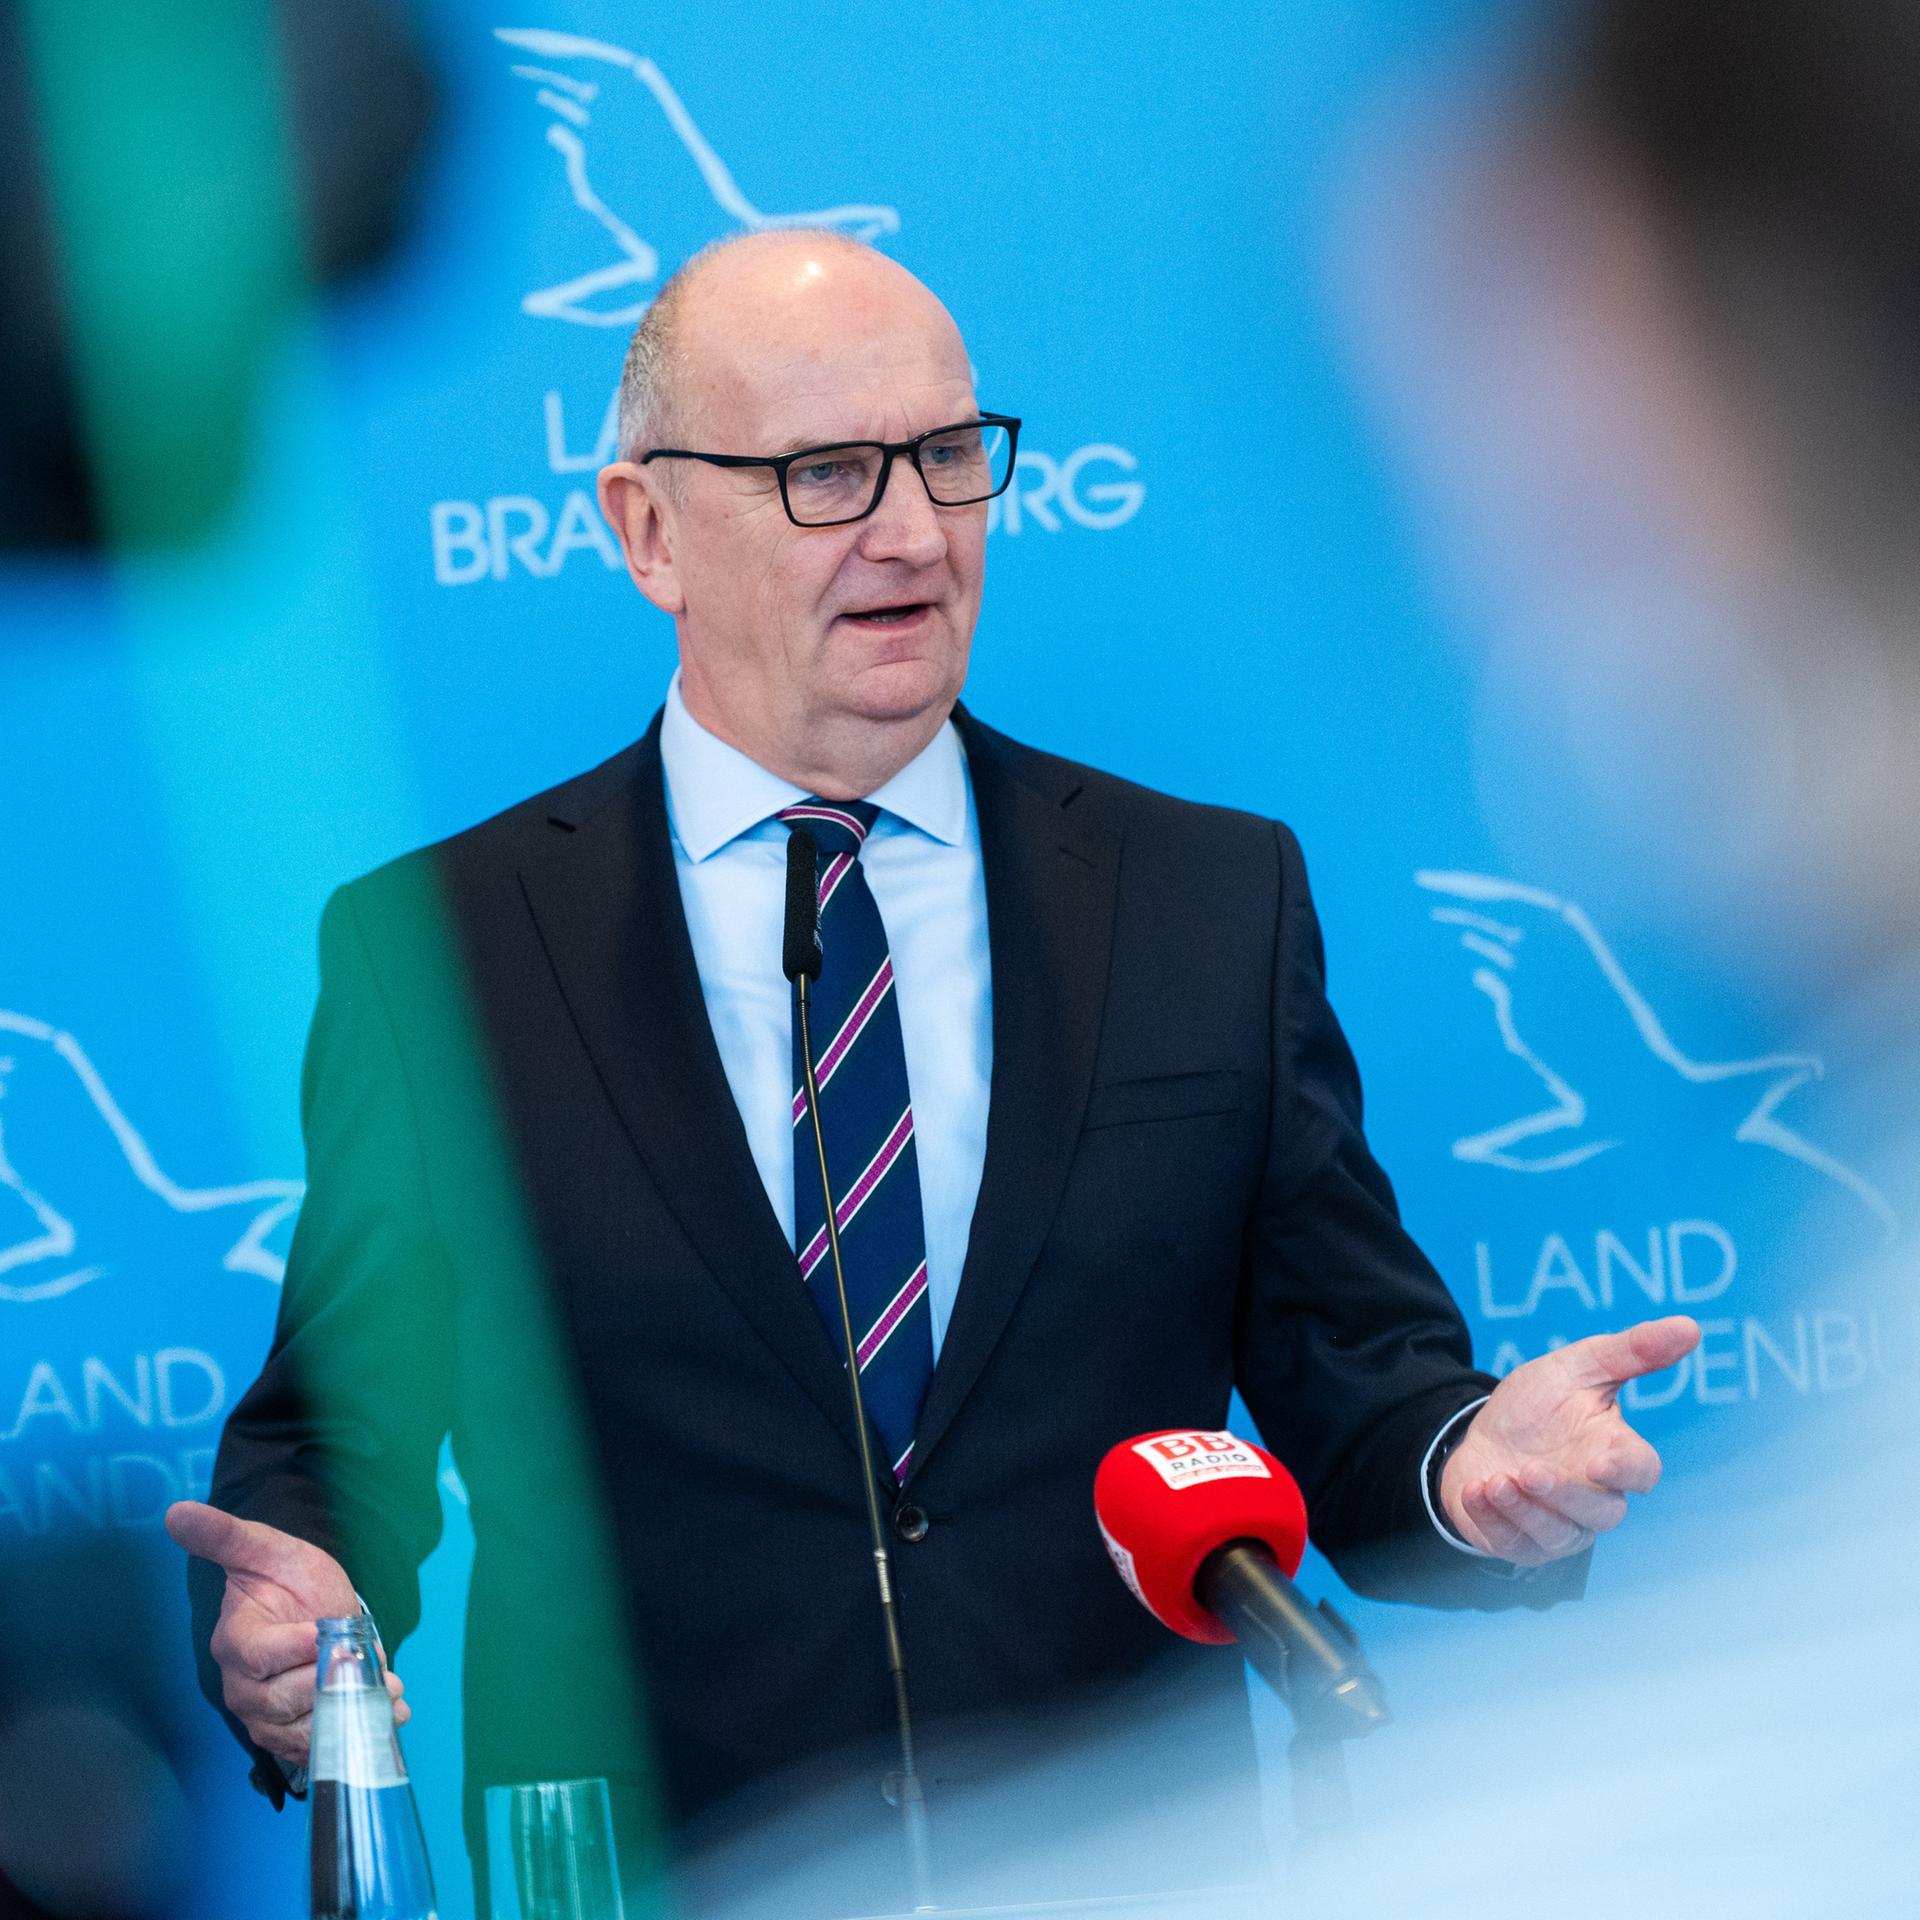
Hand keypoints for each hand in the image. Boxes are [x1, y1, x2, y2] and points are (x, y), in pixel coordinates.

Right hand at [165, 1501, 409, 1769]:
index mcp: (234, 1642)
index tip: (328, 1631)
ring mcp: (266, 1716)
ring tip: (388, 1685)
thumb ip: (224, 1535)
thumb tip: (175, 1512)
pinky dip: (355, 1731)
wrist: (310, 1603)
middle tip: (368, 1658)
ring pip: (303, 1728)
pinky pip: (317, 1745)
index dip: (295, 1648)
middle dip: (330, 1680)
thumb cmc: (286, 1575)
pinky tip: (390, 1712)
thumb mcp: (265, 1547)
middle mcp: (244, 1687)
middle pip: (283, 1700)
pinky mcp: (291, 1735)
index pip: (258, 1657)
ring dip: (349, 1709)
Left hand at [1439, 1315, 1701, 1566]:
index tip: (1599, 1461)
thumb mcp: (1576, 1367)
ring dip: (1525, 1510)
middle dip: (1565, 1495)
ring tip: (1496, 1481)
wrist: (1480, 1435)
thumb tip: (1691, 1326)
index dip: (1626, 1471)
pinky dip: (1493, 1521)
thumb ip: (1631, 1351)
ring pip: (1558, 1534)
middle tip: (1530, 1471)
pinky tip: (1476, 1492)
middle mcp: (1594, 1497)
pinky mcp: (1522, 1542)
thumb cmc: (1538, 1406)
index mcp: (1613, 1453)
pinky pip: (1514, 1545)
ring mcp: (1560, 1525)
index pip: (1640, 1471)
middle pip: (1602, 1512)